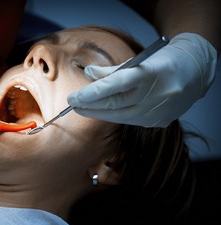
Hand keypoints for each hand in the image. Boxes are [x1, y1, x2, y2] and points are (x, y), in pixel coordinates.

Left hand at [67, 33, 216, 126]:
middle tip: (72, 103)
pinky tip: (102, 112)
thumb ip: (112, 70)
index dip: (92, 93)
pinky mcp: (159, 122)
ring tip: (82, 109)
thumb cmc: (164, 62)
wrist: (196, 73)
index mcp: (151, 74)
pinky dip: (114, 115)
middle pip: (115, 104)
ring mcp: (158, 112)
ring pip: (120, 116)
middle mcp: (155, 95)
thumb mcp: (140, 59)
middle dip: (90, 105)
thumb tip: (88, 75)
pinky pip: (129, 120)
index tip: (74, 97)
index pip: (115, 85)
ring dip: (98, 113)